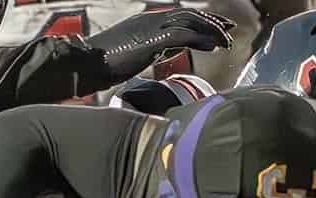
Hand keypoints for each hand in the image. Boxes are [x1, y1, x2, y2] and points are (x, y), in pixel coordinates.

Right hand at [87, 10, 234, 85]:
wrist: (86, 63)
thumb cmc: (104, 64)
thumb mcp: (133, 54)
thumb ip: (152, 50)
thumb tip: (165, 53)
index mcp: (147, 22)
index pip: (179, 16)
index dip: (200, 21)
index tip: (216, 27)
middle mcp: (151, 20)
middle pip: (189, 14)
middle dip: (211, 21)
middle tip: (229, 29)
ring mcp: (151, 29)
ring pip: (190, 22)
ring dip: (211, 31)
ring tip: (226, 41)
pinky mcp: (151, 41)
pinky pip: (183, 36)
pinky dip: (200, 39)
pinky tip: (214, 46)